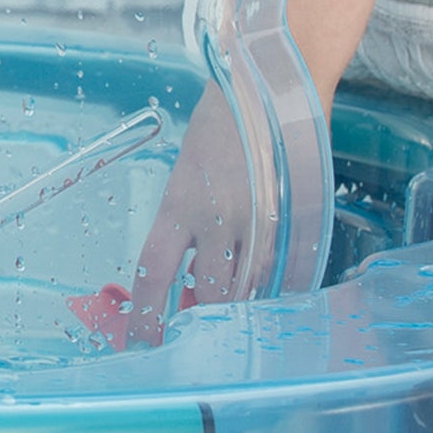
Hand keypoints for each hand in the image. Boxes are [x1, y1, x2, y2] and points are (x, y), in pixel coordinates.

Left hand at [126, 82, 262, 337]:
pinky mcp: (292, 219)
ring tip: (232, 316)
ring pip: (249, 288)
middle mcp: (219, 219)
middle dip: (204, 323)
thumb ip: (187, 230)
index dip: (146, 315)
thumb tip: (191, 280)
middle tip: (197, 340)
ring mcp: (260, 221)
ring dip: (239, 306)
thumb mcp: (187, 180)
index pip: (154, 274)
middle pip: (210, 295)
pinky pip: (279, 270)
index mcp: (180, 205)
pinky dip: (269, 285)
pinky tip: (265, 289)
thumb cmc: (218, 131)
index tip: (140, 344)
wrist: (266, 88)